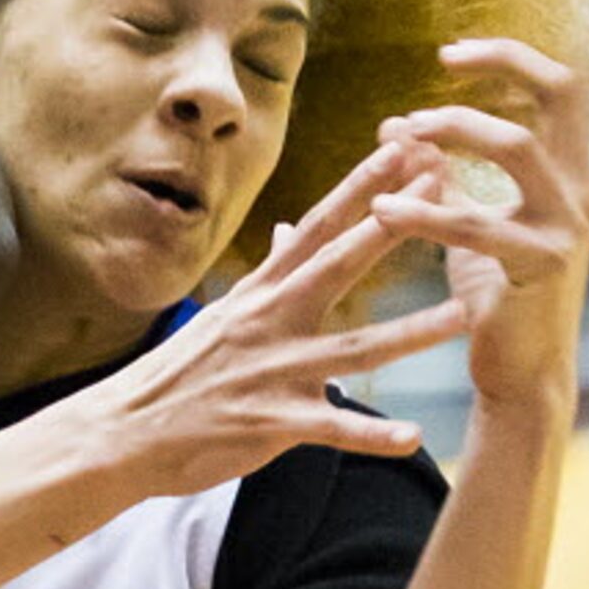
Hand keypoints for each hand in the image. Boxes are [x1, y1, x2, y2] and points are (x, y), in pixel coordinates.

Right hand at [75, 140, 472, 495]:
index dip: (363, 187)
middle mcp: (270, 321)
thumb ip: (269, 271)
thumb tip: (288, 227)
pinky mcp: (271, 422)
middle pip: (339, 264)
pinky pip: (332, 430)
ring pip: (353, 349)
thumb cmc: (182, 371)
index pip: (319, 226)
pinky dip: (372, 436)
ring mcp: (273, 371)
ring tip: (462, 317)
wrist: (125, 431)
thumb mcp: (226, 310)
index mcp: (262, 291)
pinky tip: (413, 439)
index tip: (405, 149)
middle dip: (392, 226)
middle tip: (441, 189)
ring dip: (409, 334)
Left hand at [364, 40, 588, 413]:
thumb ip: (439, 174)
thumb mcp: (466, 223)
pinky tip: (380, 209)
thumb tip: (396, 123)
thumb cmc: (495, 295)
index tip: (449, 52)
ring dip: (455, 128)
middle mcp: (580, 189)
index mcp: (568, 172)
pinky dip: (423, 212)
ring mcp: (567, 226)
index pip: (562, 87)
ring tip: (403, 133)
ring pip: (518, 145)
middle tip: (439, 65)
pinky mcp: (541, 266)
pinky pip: (476, 225)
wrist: (521, 374)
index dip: (511, 56)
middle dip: (503, 63)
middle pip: (563, 92)